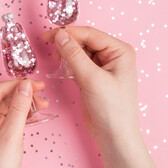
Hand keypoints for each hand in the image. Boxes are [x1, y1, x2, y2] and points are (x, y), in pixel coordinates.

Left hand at [0, 79, 48, 167]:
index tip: (36, 84)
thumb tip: (25, 86)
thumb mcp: (10, 136)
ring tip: (43, 106)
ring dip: (26, 104)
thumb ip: (18, 108)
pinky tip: (35, 114)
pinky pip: (10, 115)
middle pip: (4, 96)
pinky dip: (23, 114)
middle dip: (24, 95)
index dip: (18, 84)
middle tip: (42, 96)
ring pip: (8, 105)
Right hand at [42, 26, 157, 167]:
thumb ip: (74, 55)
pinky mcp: (93, 77)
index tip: (48, 35)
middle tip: (49, 45)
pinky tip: (62, 67)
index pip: (90, 34)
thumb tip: (59, 35)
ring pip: (79, 51)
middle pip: (84, 41)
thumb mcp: (91, 78)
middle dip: (67, 43)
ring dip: (66, 53)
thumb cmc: (111, 108)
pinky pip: (78, 63)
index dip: (68, 33)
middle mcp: (112, 56)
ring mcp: (103, 66)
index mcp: (119, 51)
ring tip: (56, 59)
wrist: (113, 135)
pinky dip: (68, 63)